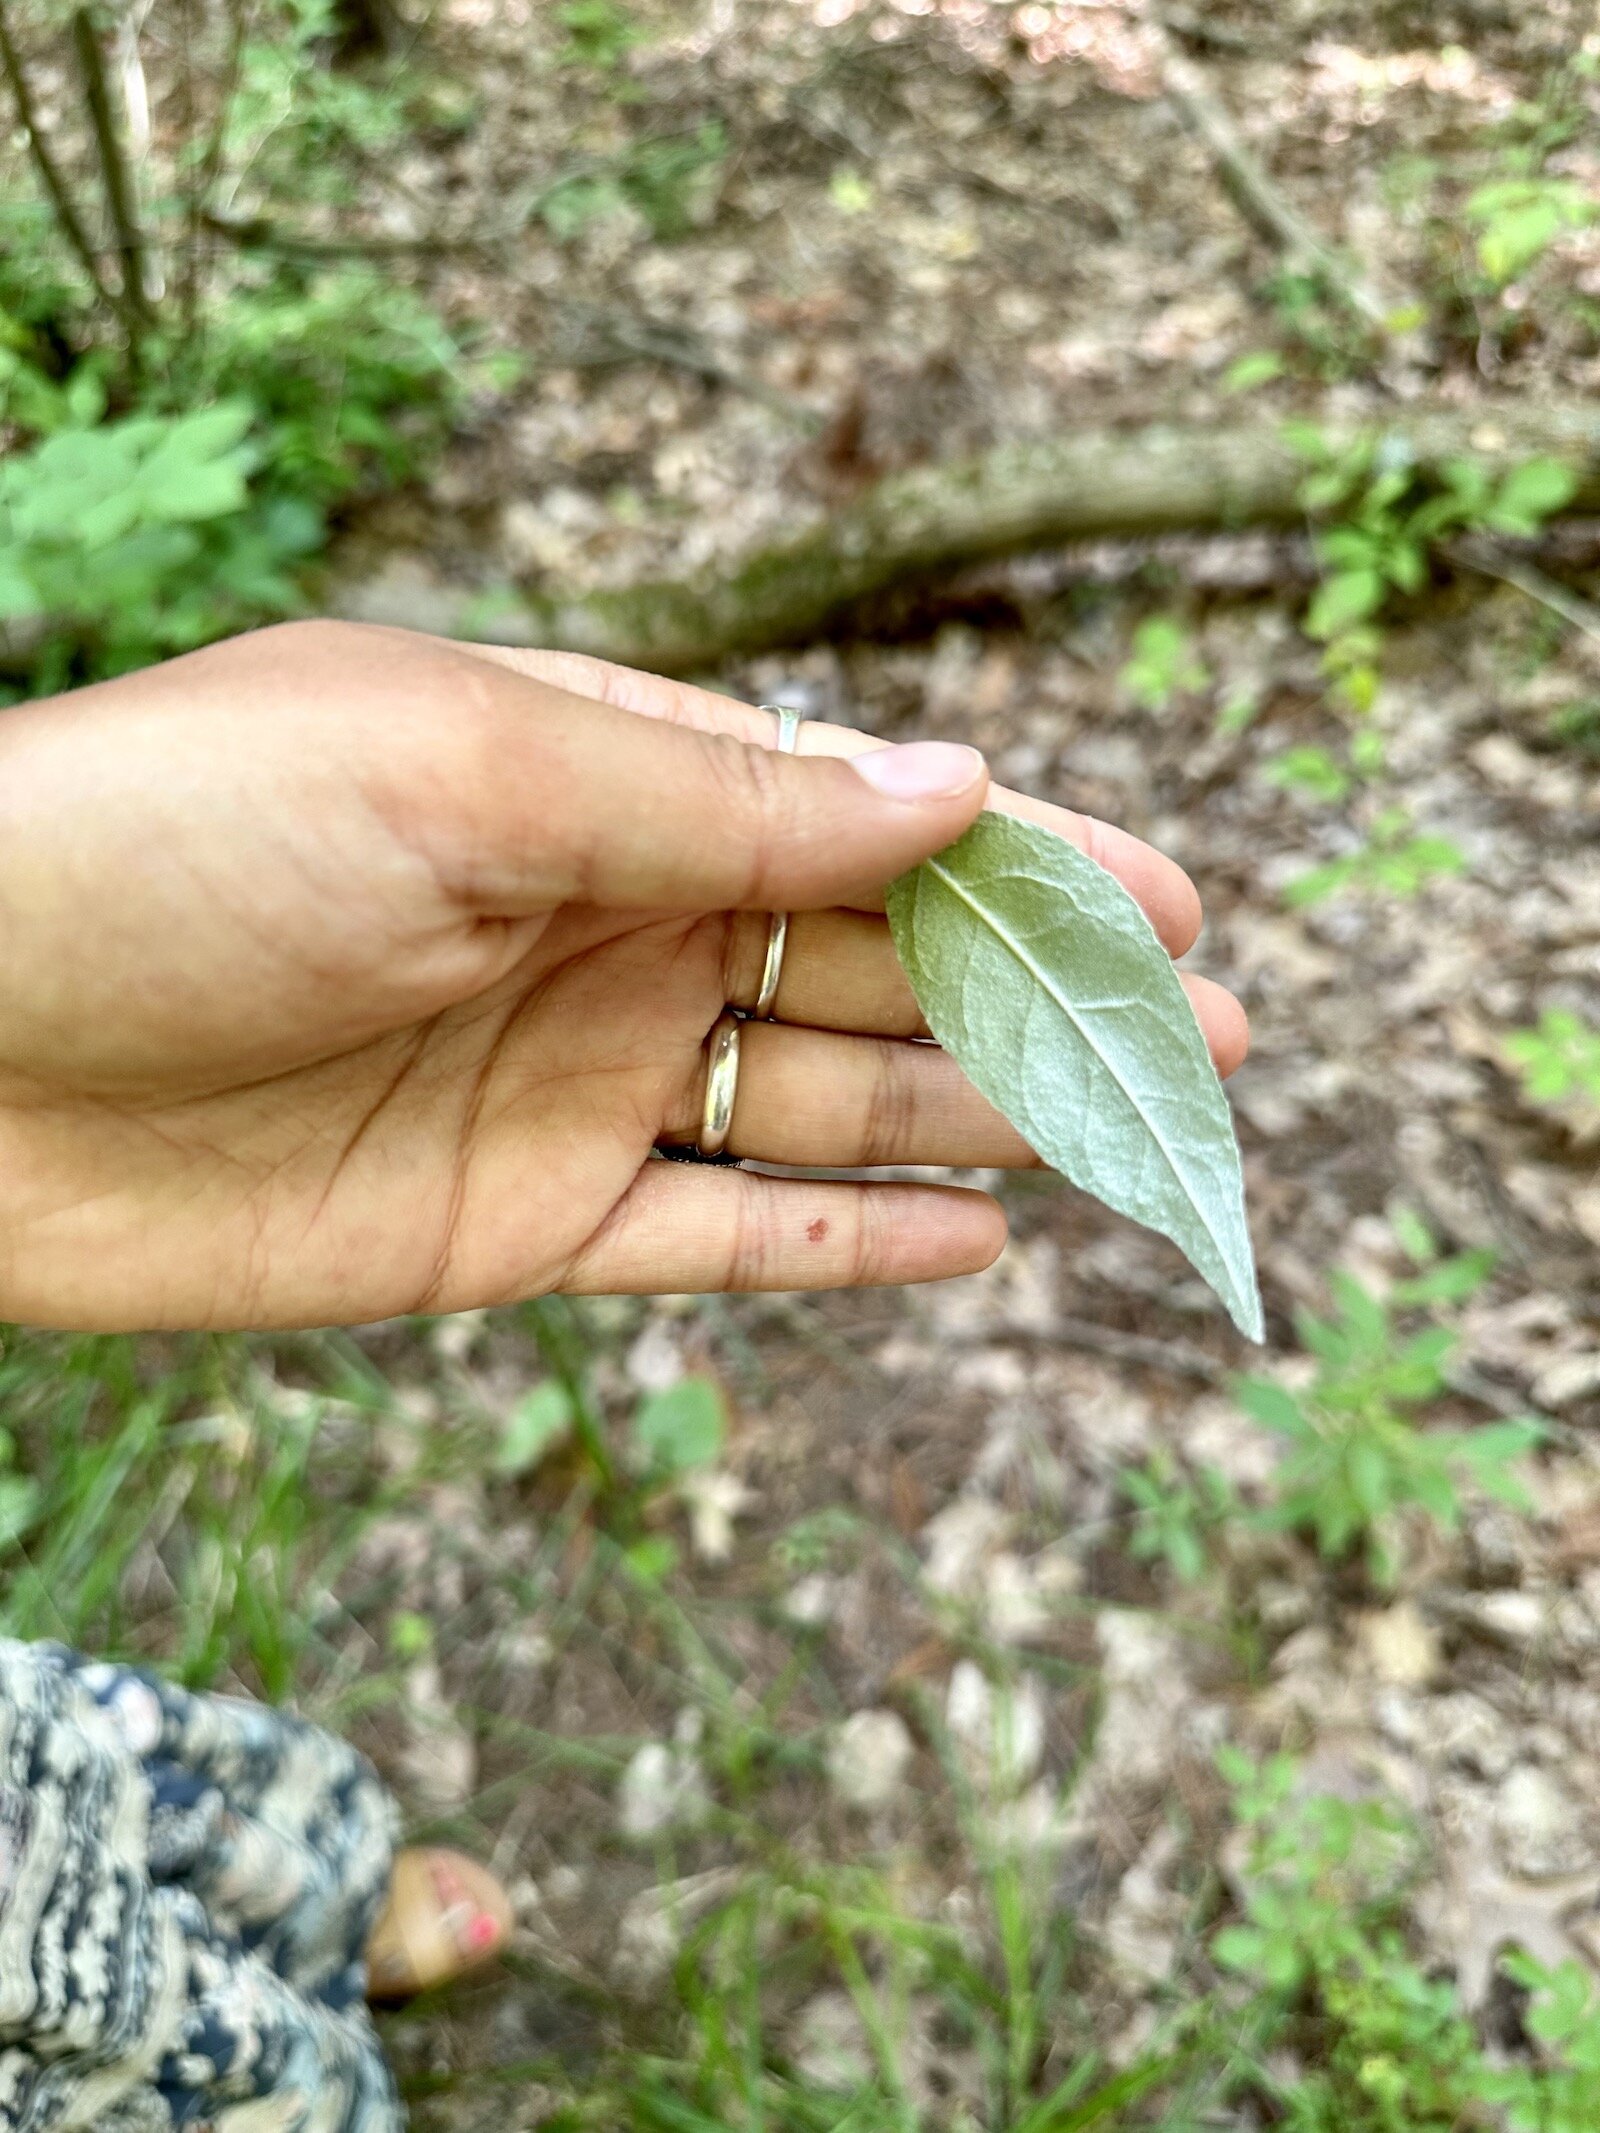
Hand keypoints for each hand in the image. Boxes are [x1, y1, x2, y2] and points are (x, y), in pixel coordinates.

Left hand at [0, 622, 1246, 1329]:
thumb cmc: (173, 847)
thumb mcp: (462, 772)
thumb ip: (714, 798)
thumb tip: (954, 785)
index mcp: (597, 780)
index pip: (858, 816)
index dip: (1024, 860)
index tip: (1172, 905)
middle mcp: (601, 927)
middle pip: (870, 968)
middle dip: (1042, 1002)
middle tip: (1212, 1043)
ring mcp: (566, 1083)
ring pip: (821, 1102)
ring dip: (979, 1120)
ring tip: (1131, 1141)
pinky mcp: (511, 1227)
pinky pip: (717, 1239)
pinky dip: (839, 1243)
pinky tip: (966, 1244)